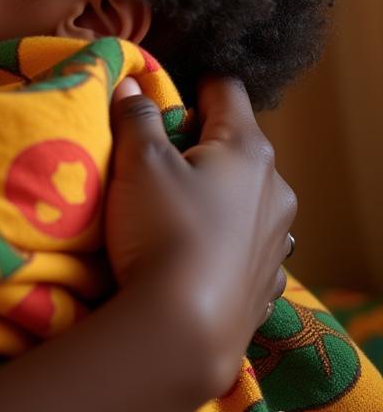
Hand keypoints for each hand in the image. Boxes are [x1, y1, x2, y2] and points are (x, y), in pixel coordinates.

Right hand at [105, 75, 295, 393]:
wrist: (182, 329)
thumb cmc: (164, 228)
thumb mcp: (139, 161)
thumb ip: (136, 116)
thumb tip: (133, 84)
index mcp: (248, 149)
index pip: (226, 89)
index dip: (192, 82)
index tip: (162, 94)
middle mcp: (275, 188)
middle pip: (235, 143)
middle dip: (198, 141)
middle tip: (155, 155)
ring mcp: (277, 238)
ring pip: (243, 194)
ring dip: (213, 191)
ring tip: (172, 207)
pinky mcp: (267, 280)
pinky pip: (245, 239)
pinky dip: (222, 234)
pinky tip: (192, 248)